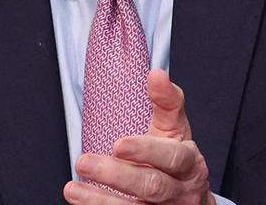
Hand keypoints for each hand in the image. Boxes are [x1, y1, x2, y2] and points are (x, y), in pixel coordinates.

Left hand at [64, 70, 214, 204]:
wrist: (191, 202)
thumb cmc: (177, 161)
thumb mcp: (176, 130)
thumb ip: (167, 101)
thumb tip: (157, 74)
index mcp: (189, 164)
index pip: (172, 157)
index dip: (146, 151)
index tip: (118, 144)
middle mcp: (180, 192)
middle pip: (152, 186)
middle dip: (117, 176)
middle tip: (84, 162)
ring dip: (101, 200)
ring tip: (73, 189)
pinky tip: (81, 203)